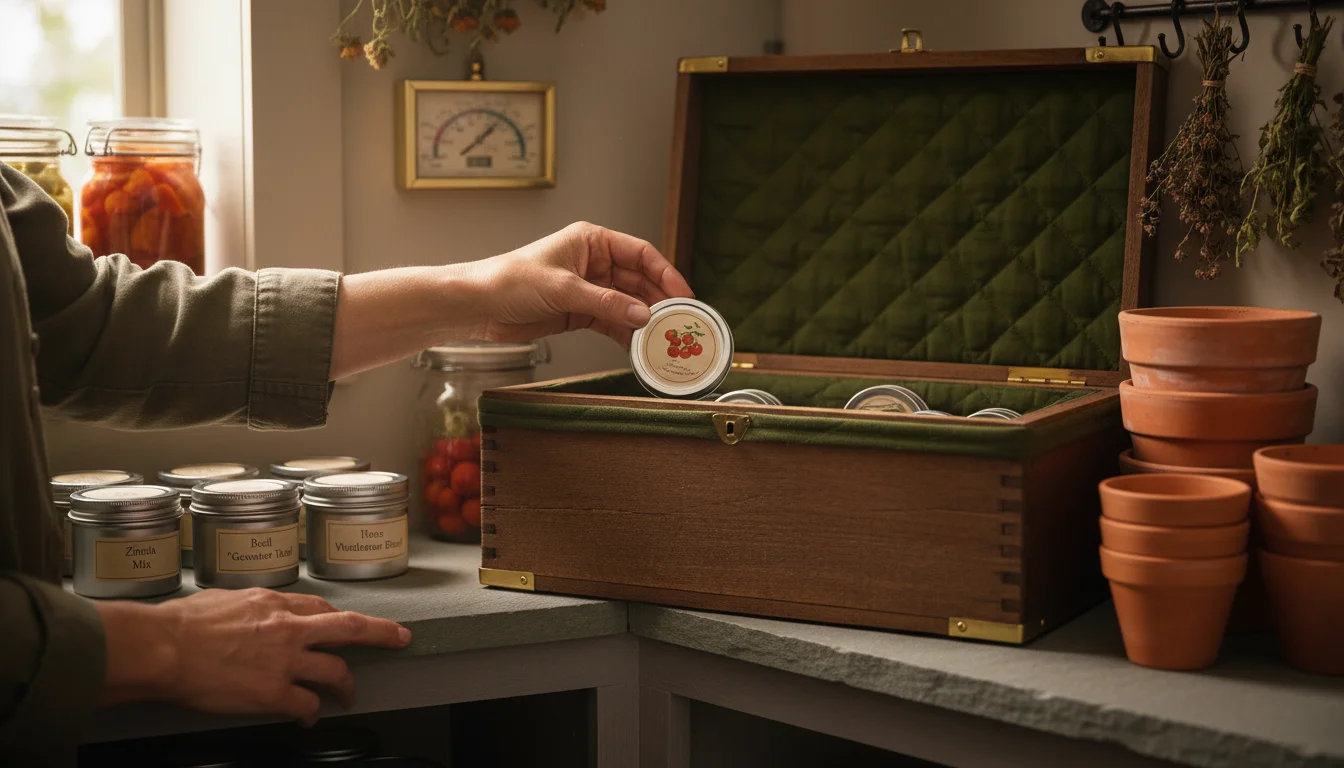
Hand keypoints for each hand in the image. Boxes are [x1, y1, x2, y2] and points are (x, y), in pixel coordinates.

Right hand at [98, 588, 410, 723]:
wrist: (163, 648)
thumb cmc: (181, 624)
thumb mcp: (223, 598)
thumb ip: (248, 606)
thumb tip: (248, 612)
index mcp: (275, 604)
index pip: (321, 609)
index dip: (338, 620)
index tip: (347, 626)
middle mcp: (289, 629)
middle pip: (350, 629)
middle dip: (381, 633)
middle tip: (400, 638)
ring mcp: (285, 661)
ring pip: (336, 671)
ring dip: (346, 686)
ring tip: (348, 695)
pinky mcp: (274, 692)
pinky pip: (307, 704)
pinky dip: (313, 712)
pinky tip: (310, 717)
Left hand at [474, 221, 693, 347]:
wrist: (478, 305)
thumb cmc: (512, 281)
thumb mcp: (563, 289)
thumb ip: (605, 303)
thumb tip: (643, 315)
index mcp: (593, 241)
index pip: (640, 253)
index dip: (665, 273)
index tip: (683, 295)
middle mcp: (595, 262)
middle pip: (638, 281)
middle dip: (658, 301)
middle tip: (679, 323)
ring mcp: (589, 288)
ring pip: (627, 303)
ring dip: (644, 320)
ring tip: (664, 338)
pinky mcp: (580, 312)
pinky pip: (612, 321)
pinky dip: (626, 334)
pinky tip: (639, 347)